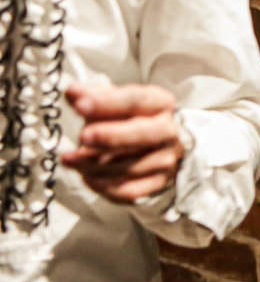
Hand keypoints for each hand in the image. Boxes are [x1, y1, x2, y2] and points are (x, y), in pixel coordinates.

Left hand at [62, 84, 184, 203]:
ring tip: (69, 159)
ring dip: (94, 165)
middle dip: (110, 136)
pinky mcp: (158, 184)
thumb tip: (72, 90)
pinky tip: (87, 177)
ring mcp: (166, 160)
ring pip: (129, 166)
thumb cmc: (130, 120)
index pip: (137, 100)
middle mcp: (169, 131)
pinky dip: (104, 186)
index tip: (79, 103)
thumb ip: (93, 97)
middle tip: (82, 136)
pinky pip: (129, 191)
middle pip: (143, 134)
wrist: (158, 147)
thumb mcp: (115, 104)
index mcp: (161, 104)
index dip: (108, 102)